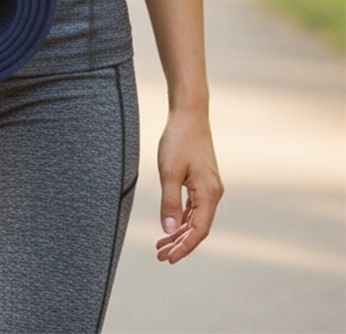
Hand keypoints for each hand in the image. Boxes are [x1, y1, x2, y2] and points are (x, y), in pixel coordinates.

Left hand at [155, 109, 222, 263]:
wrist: (189, 114)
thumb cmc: (178, 140)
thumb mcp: (169, 171)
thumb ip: (170, 202)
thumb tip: (169, 230)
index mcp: (209, 194)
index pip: (198, 231)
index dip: (184, 247)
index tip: (169, 259)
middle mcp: (213, 193)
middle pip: (198, 228)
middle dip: (179, 243)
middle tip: (160, 256)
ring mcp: (209, 187)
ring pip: (195, 218)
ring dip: (179, 232)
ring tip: (161, 246)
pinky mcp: (203, 181)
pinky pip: (194, 207)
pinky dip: (182, 217)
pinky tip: (170, 225)